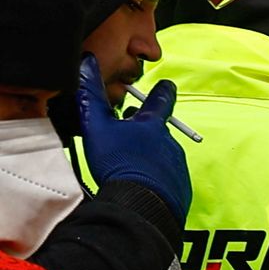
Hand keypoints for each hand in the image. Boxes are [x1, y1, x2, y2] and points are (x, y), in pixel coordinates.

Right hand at [64, 59, 189, 222]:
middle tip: (128, 129)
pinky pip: (167, 176)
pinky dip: (154, 175)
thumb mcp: (97, 126)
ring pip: (162, 153)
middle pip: (158, 130)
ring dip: (147, 153)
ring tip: (128, 160)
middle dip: (144, 127)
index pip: (161, 100)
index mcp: (153, 125)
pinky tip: (138, 180)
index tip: (167, 85)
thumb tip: (87, 64)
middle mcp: (170, 143)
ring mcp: (178, 166)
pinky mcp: (180, 187)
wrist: (141, 205)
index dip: (163, 91)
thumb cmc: (119, 164)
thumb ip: (91, 95)